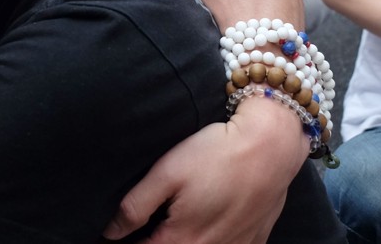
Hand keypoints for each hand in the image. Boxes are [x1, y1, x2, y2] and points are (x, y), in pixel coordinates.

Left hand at [104, 97, 306, 242]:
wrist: (272, 146)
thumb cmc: (217, 154)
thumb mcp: (167, 173)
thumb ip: (136, 206)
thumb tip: (111, 232)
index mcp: (182, 241)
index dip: (119, 243)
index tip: (108, 237)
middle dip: (147, 241)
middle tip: (132, 230)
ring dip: (176, 240)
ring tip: (164, 224)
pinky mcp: (253, 241)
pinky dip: (206, 240)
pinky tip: (199, 224)